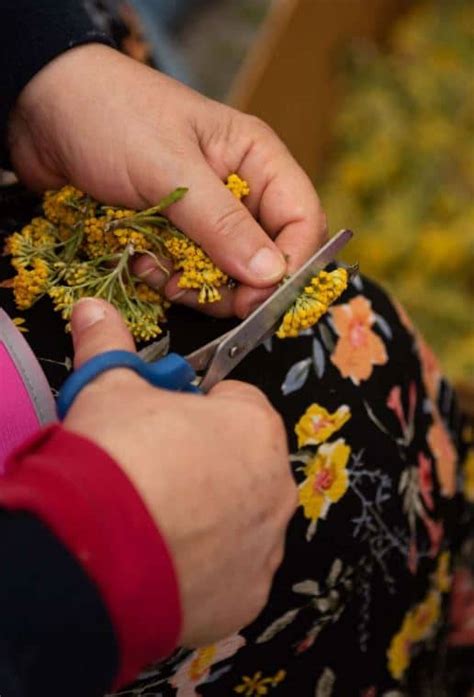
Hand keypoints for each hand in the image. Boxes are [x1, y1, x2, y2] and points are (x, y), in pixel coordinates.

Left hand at [8, 44, 325, 317]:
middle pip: (265, 256)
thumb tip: (270, 276)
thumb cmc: (112, 118)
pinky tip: (139, 259)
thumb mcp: (171, 170)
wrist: (42, 111)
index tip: (261, 297)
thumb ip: (222, 225)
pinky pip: (186, 274)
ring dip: (193, 283)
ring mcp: (204, 216)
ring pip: (225, 274)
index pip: (302, 219)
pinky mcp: (173, 235)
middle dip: (234, 283)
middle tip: (196, 290)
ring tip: (157, 267)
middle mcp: (238, 191)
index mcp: (256, 159)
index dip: (291, 264)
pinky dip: (165, 277)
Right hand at [63, 298, 296, 645]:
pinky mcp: (248, 596)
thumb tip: (95, 310)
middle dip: (209, 463)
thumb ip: (110, 345)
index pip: (238, 404)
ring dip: (211, 516)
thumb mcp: (110, 389)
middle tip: (158, 472)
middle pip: (244, 463)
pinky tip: (166, 560)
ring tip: (157, 519)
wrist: (100, 550)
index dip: (199, 410)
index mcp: (255, 426)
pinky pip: (233, 572)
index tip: (168, 423)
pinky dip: (207, 567)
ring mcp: (266, 545)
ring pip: (242, 519)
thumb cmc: (119, 456)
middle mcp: (276, 485)